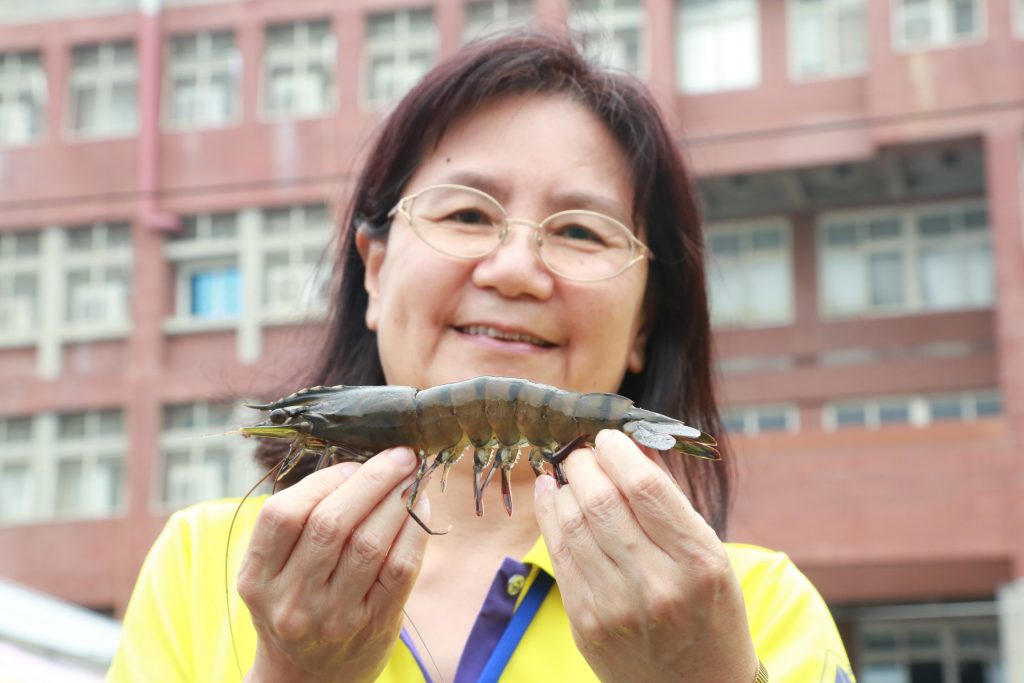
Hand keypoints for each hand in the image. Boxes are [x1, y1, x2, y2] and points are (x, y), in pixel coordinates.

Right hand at [237, 448, 428, 682]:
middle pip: (330, 524)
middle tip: (398, 456)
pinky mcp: (373, 625)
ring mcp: (332, 617)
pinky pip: (400, 568)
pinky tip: (419, 508)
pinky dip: (414, 530)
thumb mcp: (274, 573)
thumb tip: (359, 465)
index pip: (284, 515)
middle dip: (371, 480)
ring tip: (411, 477)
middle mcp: (291, 600)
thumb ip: (301, 524)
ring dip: (396, 500)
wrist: (309, 680)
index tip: (353, 463)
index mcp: (257, 578)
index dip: (323, 480)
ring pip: (369, 543)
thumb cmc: (296, 607)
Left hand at [533, 430, 757, 682]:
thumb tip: (626, 452)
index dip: (618, 452)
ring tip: (569, 470)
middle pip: (601, 501)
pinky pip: (559, 555)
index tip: (608, 438)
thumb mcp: (712, 558)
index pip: (645, 488)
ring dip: (565, 486)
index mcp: (699, 562)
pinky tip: (551, 495)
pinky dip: (550, 515)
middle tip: (583, 451)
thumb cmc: (710, 614)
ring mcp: (617, 607)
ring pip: (574, 523)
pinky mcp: (587, 624)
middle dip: (584, 463)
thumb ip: (670, 508)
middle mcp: (658, 584)